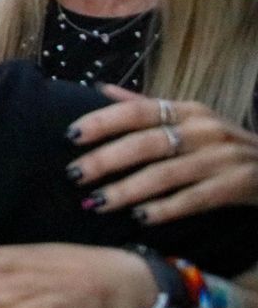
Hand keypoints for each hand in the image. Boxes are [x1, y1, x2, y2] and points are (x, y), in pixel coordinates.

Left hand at [67, 85, 257, 222]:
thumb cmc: (223, 143)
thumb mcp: (191, 119)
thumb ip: (147, 106)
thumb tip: (102, 89)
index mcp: (187, 110)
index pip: (137, 110)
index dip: (103, 121)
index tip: (71, 135)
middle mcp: (203, 129)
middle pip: (145, 143)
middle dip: (106, 160)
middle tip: (74, 175)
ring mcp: (221, 158)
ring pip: (164, 175)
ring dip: (126, 190)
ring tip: (96, 202)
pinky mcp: (236, 186)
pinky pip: (193, 199)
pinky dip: (164, 209)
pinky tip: (139, 217)